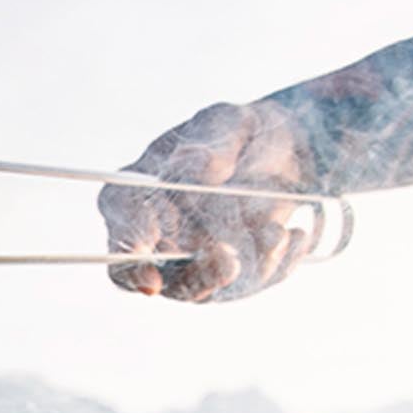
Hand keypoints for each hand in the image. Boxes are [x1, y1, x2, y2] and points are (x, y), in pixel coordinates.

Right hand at [99, 100, 315, 302]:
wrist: (285, 155)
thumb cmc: (242, 134)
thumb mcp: (230, 123)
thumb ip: (210, 144)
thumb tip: (189, 169)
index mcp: (138, 190)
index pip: (120, 222)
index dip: (127, 238)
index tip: (148, 246)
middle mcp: (153, 234)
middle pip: (150, 273)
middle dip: (193, 272)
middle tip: (229, 261)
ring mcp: (183, 262)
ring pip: (195, 289)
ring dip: (239, 271)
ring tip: (277, 233)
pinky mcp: (218, 277)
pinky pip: (239, 288)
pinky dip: (271, 267)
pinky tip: (292, 234)